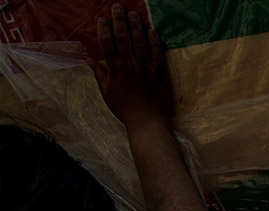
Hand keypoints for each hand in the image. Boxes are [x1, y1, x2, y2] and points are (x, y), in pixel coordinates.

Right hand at [87, 4, 170, 127]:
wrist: (147, 122)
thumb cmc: (125, 110)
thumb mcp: (107, 93)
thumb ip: (99, 74)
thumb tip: (88, 59)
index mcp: (115, 71)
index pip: (107, 45)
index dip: (104, 30)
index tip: (102, 19)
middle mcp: (130, 67)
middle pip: (123, 39)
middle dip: (119, 21)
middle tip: (117, 7)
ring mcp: (146, 69)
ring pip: (140, 43)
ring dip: (136, 26)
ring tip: (133, 13)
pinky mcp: (160, 74)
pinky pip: (157, 54)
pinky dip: (154, 42)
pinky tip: (152, 30)